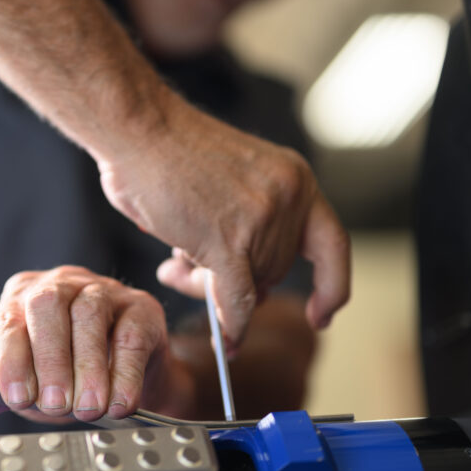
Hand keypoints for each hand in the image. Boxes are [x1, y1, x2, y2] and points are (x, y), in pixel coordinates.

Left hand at [0, 266, 194, 422]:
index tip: (18, 398)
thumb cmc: (65, 370)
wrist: (122, 371)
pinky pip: (131, 332)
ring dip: (88, 366)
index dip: (12, 360)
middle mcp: (60, 284)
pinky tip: (120, 402)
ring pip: (90, 315)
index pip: (10, 321)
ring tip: (88, 408)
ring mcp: (102, 290)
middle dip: (50, 359)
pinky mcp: (140, 307)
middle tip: (56, 405)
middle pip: (49, 306)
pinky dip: (125, 371)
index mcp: (22, 298)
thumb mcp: (27, 379)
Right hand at [97, 94, 349, 349]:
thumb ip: (248, 225)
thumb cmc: (168, 150)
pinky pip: (237, 302)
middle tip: (189, 270)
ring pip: (249, 286)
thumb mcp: (233, 179)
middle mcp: (288, 198)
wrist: (138, 127)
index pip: (331, 244)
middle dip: (237, 278)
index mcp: (294, 178)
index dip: (332, 285)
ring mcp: (261, 221)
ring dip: (209, 288)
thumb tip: (241, 288)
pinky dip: (232, 327)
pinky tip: (226, 343)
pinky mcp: (227, 242)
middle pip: (275, 270)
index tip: (325, 313)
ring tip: (172, 267)